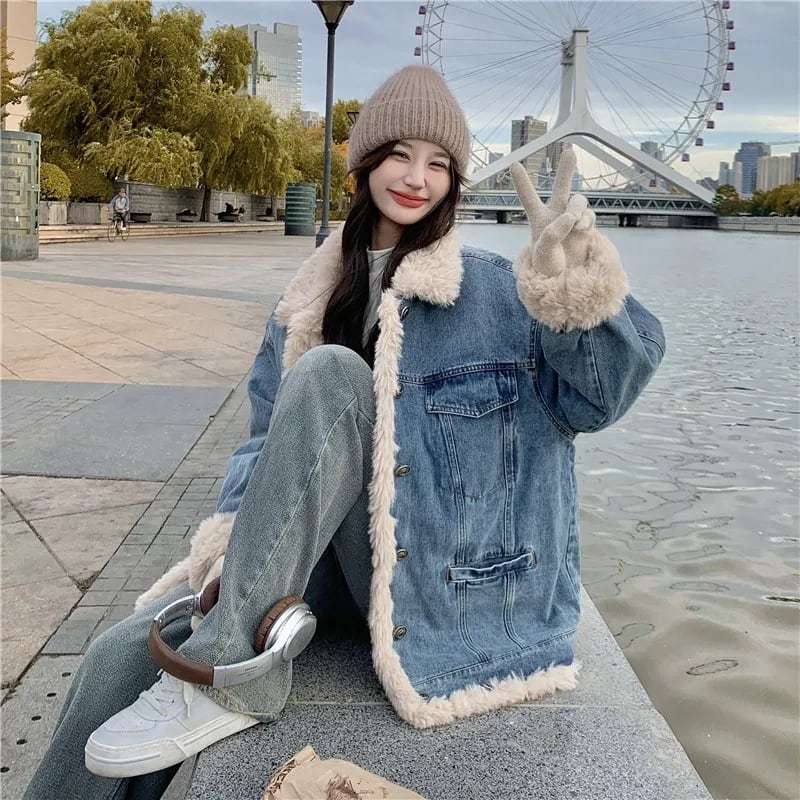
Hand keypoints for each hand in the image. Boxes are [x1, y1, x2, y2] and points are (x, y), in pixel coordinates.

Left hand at [510, 145, 595, 277]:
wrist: (565, 281)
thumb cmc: (547, 267)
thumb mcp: (542, 253)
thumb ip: (553, 232)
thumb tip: (571, 215)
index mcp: (539, 220)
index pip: (529, 198)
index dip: (522, 182)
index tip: (513, 164)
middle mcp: (556, 215)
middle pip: (561, 188)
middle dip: (566, 170)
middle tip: (570, 151)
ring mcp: (573, 219)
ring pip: (579, 201)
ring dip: (577, 208)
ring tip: (573, 223)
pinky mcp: (587, 226)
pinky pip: (590, 215)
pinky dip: (587, 220)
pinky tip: (582, 229)